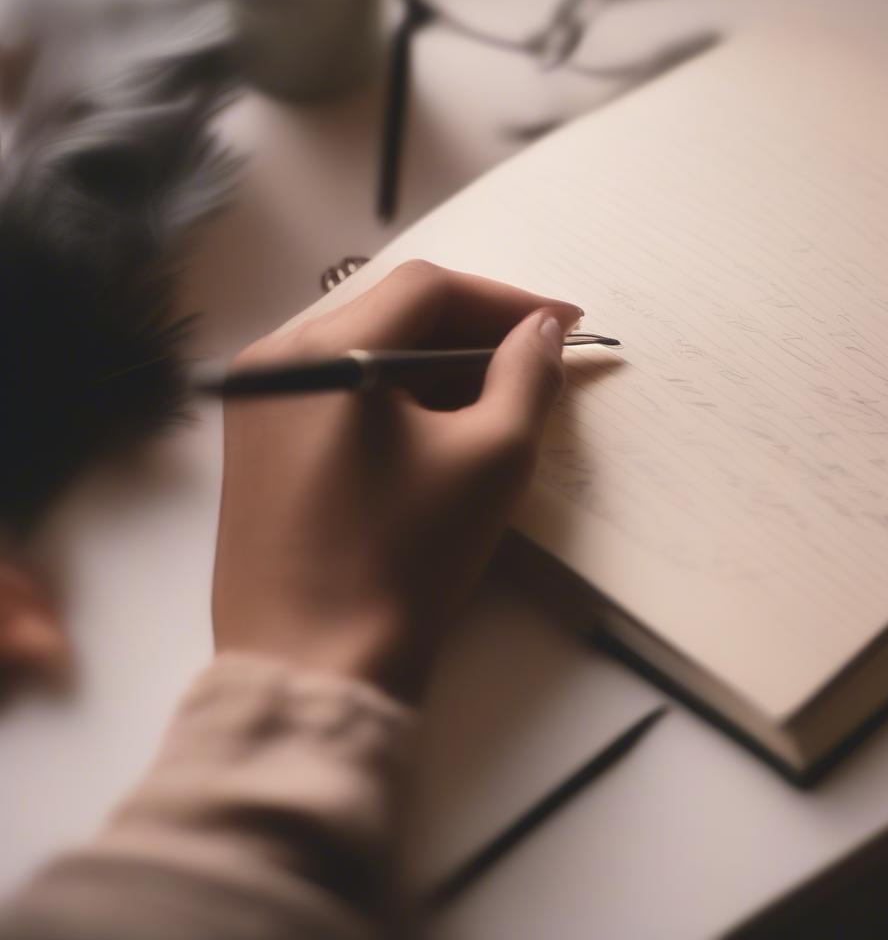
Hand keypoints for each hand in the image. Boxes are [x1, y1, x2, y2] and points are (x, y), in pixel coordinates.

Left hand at [211, 260, 580, 700]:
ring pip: (366, 353)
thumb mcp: (491, 459)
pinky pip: (338, 393)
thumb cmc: (407, 561)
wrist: (313, 666)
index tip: (564, 325)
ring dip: (436, 366)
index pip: (429, 289)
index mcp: (325, 351)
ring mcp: (257, 402)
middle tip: (535, 362)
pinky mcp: (256, 444)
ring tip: (496, 399)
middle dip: (473, 333)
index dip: (506, 300)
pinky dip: (394, 398)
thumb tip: (542, 329)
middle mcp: (277, 360)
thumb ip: (527, 376)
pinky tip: (438, 428)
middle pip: (392, 314)